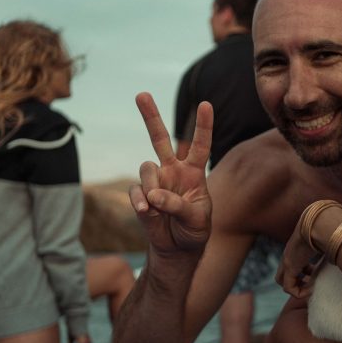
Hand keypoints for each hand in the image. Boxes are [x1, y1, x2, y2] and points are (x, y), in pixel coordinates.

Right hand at [128, 93, 213, 256]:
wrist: (177, 248)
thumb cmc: (194, 230)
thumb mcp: (197, 219)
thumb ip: (178, 205)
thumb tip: (154, 196)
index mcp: (194, 172)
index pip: (200, 145)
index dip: (203, 126)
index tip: (206, 104)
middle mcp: (173, 170)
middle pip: (161, 138)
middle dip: (151, 116)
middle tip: (141, 94)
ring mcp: (155, 181)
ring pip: (146, 168)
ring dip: (152, 186)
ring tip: (157, 206)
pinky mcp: (141, 194)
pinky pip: (135, 190)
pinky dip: (139, 201)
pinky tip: (147, 212)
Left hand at [277, 211, 328, 297]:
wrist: (320, 222)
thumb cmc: (329, 227)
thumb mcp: (331, 236)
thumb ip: (335, 241)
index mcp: (297, 246)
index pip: (293, 262)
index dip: (304, 271)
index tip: (318, 271)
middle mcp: (289, 254)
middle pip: (281, 273)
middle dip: (296, 281)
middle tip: (311, 281)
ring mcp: (287, 260)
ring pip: (282, 281)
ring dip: (297, 287)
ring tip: (312, 286)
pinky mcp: (290, 266)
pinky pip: (288, 288)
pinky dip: (299, 292)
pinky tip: (312, 288)